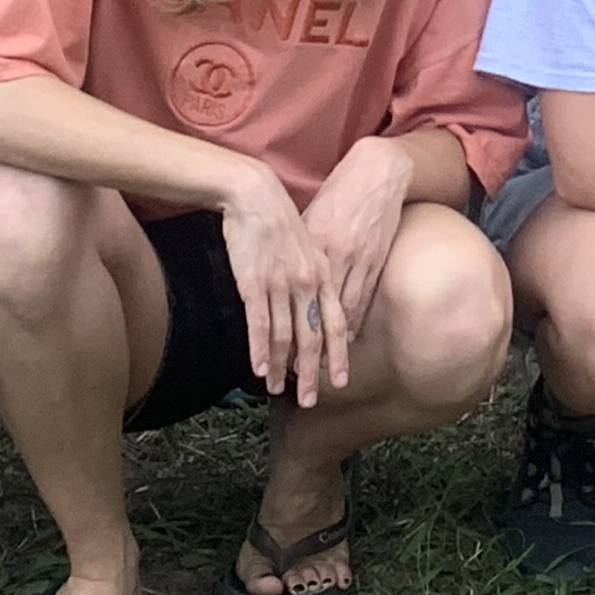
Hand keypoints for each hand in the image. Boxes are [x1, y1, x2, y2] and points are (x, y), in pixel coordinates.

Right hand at [217, 169, 342, 405]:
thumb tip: (313, 304)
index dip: (338, 353)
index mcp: (323, 274)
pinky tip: (259, 369)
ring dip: (282, 368)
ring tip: (277, 391)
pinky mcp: (255, 282)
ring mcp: (281, 283)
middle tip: (310, 400)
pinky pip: (260, 322)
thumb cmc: (280, 219)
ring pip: (285, 335)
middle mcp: (307, 283)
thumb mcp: (309, 246)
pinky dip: (259, 349)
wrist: (255, 194)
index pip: (337, 322)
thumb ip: (315, 276)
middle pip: (313, 337)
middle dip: (311, 373)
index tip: (340, 379)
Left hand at [299, 140, 413, 380]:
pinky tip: (345, 341)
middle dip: (306, 353)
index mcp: (309, 245)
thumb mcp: (311, 218)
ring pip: (340, 315)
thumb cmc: (338, 193)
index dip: (280, 331)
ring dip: (330, 346)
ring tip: (321, 371)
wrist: (376, 172)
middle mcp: (331, 256)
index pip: (291, 298)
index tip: (271, 358)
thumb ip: (299, 248)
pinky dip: (352, 323)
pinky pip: (362, 299)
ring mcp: (356, 259)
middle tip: (297, 378)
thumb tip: (282, 274)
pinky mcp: (376, 260)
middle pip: (315, 315)